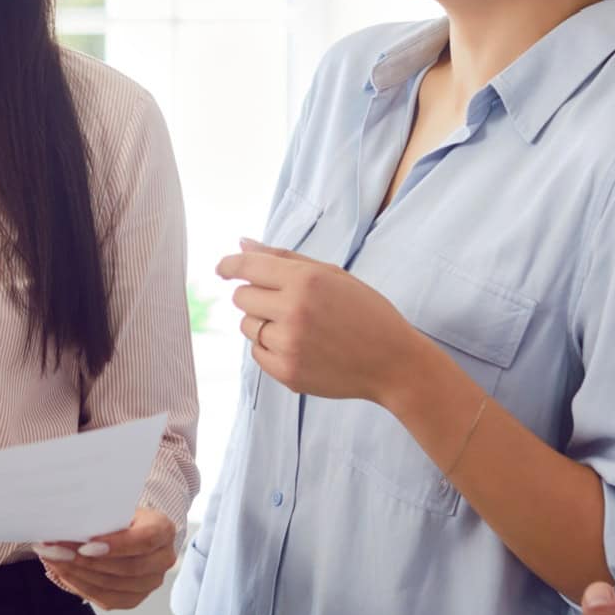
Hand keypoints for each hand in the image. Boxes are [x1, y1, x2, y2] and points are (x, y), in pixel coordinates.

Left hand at [35, 504, 178, 610]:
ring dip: (77, 574)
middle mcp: (163, 559)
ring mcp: (150, 582)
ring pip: (113, 586)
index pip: (144, 541)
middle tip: (55, 551)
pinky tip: (63, 572)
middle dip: (86, 561)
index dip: (115, 546)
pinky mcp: (134, 598)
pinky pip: (106, 599)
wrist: (131, 529)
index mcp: (164, 530)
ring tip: (53, 559)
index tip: (85, 545)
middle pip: (127, 568)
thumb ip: (100, 515)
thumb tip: (66, 523)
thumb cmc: (122, 514)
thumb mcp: (116, 506)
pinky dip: (80, 586)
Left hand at [217, 239, 438, 406]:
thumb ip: (283, 257)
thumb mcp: (331, 274)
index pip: (247, 266)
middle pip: (241, 297)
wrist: (392, 361)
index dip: (229, 265)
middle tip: (283, 302)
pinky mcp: (287, 372)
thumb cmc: (365, 312)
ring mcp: (288, 344)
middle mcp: (293, 310)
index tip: (222, 269)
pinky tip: (299, 345)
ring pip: (247, 325)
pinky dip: (270, 347)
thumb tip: (242, 242)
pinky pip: (256, 353)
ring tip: (297, 326)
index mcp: (305, 280)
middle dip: (256, 296)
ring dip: (263, 322)